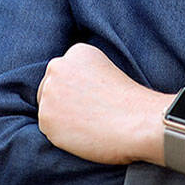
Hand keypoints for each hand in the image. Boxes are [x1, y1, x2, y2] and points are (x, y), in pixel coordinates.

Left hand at [36, 43, 170, 165]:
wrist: (138, 121)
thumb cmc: (131, 101)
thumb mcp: (108, 71)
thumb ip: (83, 74)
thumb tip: (67, 93)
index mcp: (78, 51)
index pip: (64, 71)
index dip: (77, 86)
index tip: (94, 95)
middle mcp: (58, 67)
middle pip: (50, 86)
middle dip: (64, 99)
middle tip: (89, 110)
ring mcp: (49, 92)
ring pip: (48, 107)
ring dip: (62, 116)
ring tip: (90, 121)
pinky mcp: (45, 118)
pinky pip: (48, 127)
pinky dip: (62, 133)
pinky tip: (83, 132)